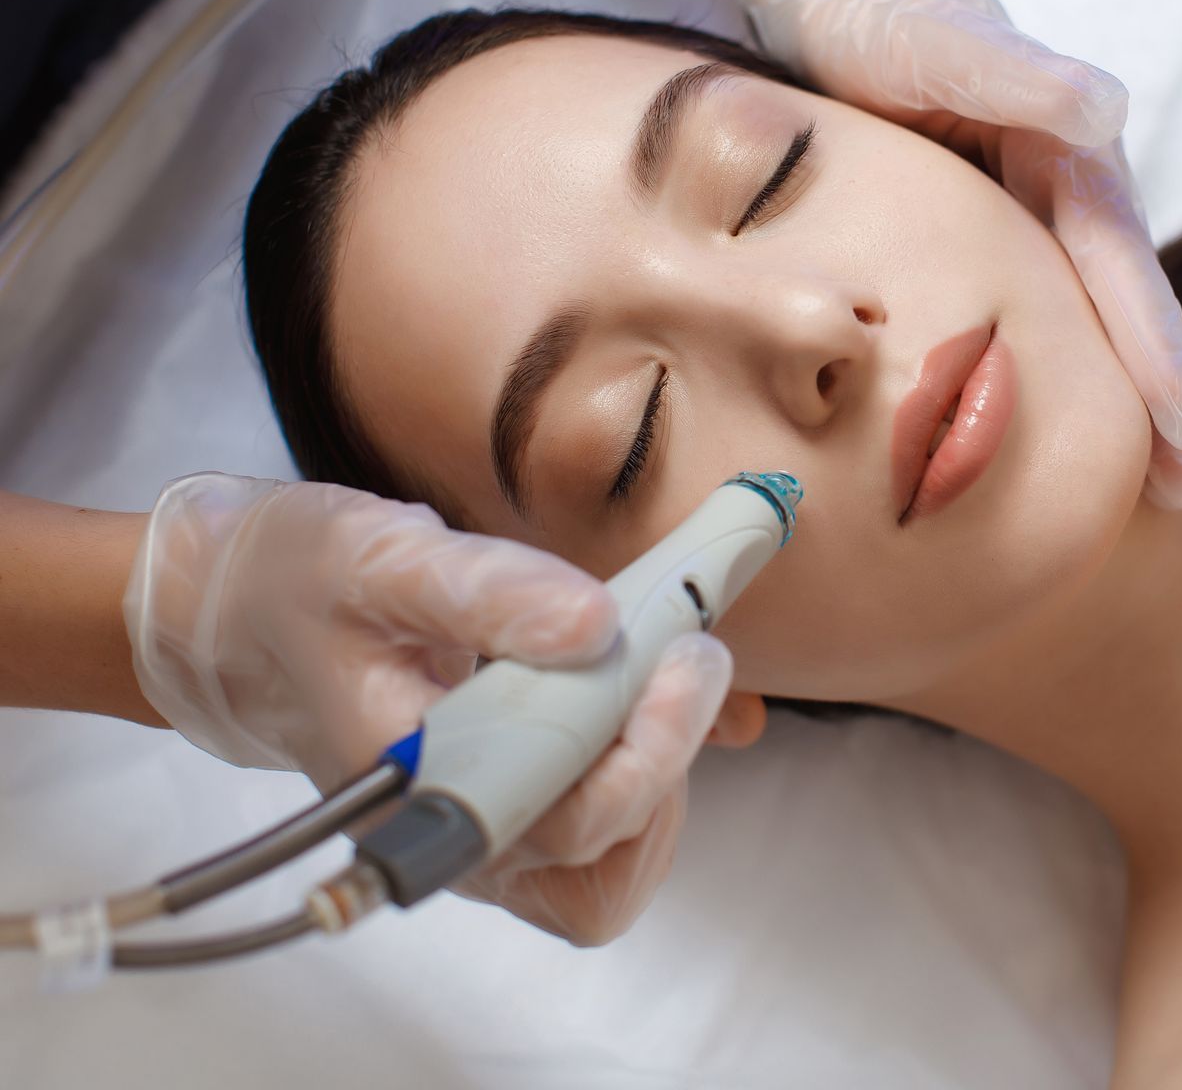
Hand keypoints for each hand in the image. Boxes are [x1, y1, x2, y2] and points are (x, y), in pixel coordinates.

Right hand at [122, 473, 728, 942]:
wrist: (246, 616)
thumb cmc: (299, 588)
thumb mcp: (381, 560)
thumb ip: (489, 592)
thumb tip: (598, 626)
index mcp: (414, 792)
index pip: (557, 823)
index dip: (642, 750)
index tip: (677, 653)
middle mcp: (453, 840)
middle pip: (601, 857)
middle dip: (669, 746)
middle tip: (688, 649)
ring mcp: (485, 842)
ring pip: (615, 867)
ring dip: (665, 770)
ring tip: (664, 672)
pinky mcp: (512, 819)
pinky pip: (607, 845)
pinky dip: (650, 774)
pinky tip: (647, 698)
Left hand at [728, 0, 1181, 506]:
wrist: (828, 4)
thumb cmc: (878, 22)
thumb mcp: (935, 41)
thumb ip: (1013, 73)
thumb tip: (1106, 107)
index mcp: (1071, 156)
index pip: (1121, 264)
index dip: (1157, 350)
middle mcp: (1068, 197)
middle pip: (1124, 311)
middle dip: (1166, 404)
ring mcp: (1034, 226)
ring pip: (1087, 325)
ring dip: (1126, 406)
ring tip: (1161, 496)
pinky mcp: (994, 248)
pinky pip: (1038, 324)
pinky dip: (1062, 382)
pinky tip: (1064, 442)